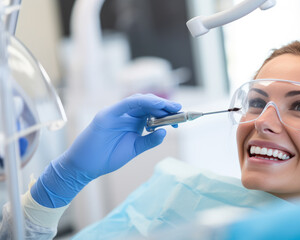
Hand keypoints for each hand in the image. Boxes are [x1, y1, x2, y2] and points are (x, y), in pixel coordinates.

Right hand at [31, 94, 180, 207]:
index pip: (152, 112)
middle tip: (179, 109)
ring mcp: (115, 114)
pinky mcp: (106, 116)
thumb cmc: (107, 158)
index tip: (179, 118)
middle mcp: (125, 115)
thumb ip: (149, 141)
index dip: (166, 113)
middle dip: (164, 106)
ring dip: (154, 102)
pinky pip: (124, 105)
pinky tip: (153, 105)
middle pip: (148, 105)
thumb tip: (165, 132)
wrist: (85, 167)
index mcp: (132, 122)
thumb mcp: (134, 149)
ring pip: (138, 101)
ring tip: (169, 107)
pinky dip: (139, 103)